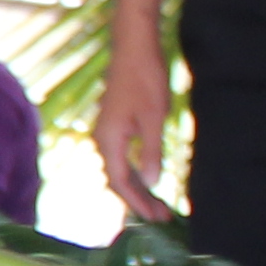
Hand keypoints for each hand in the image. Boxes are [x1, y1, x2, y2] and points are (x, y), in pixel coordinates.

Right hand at [96, 39, 178, 224]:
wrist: (133, 47)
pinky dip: (135, 172)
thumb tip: (152, 182)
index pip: (120, 182)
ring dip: (138, 188)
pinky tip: (149, 177)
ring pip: (119, 169)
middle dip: (139, 201)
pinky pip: (121, 157)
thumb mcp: (155, 118)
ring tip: (159, 203)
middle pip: (117, 179)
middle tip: (162, 217)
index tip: (157, 218)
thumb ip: (151, 152)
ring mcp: (107, 131)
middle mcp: (102, 139)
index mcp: (109, 139)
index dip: (138, 203)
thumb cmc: (145, 79)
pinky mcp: (114, 125)